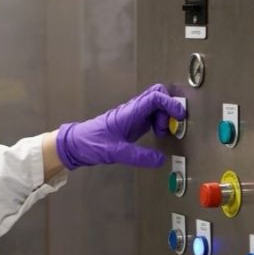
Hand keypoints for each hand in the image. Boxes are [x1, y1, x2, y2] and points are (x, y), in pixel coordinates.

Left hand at [55, 84, 183, 169]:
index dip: (170, 104)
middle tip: (167, 127)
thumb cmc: (91, 144)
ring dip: (164, 117)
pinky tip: (155, 134)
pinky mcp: (132, 123)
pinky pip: (150, 116)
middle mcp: (133, 110)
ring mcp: (133, 115)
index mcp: (130, 112)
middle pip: (158, 95)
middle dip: (168, 108)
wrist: (75, 145)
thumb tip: (160, 160)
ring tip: (161, 133)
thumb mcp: (115, 152)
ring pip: (156, 105)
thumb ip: (138, 156)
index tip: (178, 117)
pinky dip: (158, 122)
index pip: (155, 97)